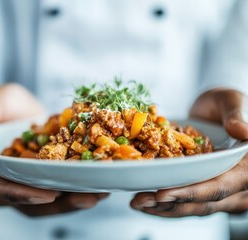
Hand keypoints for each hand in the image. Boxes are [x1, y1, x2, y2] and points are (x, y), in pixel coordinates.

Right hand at [0, 83, 107, 216]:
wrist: (6, 111)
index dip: (21, 195)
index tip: (48, 194)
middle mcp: (1, 184)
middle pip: (27, 202)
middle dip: (58, 204)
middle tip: (86, 197)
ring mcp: (22, 185)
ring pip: (45, 203)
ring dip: (72, 201)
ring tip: (100, 194)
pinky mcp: (39, 181)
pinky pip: (57, 191)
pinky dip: (77, 189)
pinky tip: (100, 184)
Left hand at [131, 88, 247, 216]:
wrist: (213, 110)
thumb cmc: (225, 103)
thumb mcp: (231, 101)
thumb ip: (235, 115)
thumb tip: (241, 131)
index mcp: (245, 167)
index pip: (219, 186)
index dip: (190, 193)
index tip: (162, 194)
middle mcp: (234, 184)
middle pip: (201, 204)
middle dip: (169, 204)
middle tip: (141, 200)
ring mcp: (217, 189)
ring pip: (191, 207)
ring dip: (162, 208)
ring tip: (138, 202)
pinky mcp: (201, 188)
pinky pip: (183, 203)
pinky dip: (162, 204)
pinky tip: (142, 202)